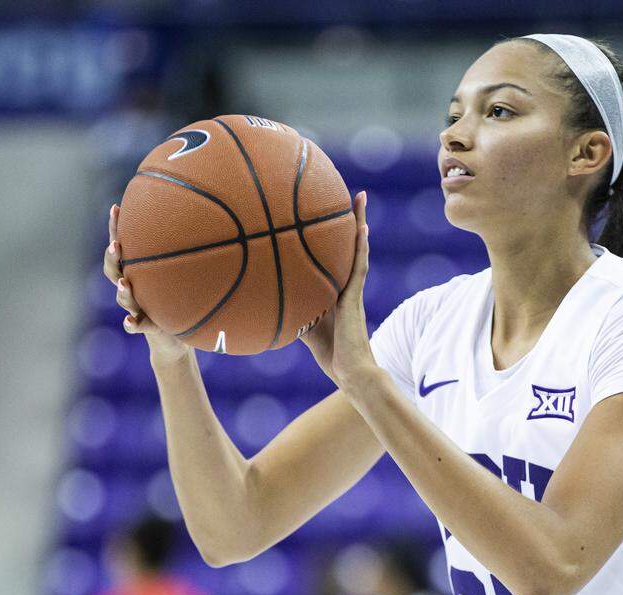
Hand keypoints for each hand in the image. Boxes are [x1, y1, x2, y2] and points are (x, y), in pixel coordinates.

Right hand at [102, 203, 193, 365]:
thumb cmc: (180, 297)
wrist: (176, 336)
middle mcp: (133, 286)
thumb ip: (190, 251)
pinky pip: (135, 326)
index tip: (116, 207)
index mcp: (139, 270)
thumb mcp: (184, 273)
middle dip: (112, 257)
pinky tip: (130, 321)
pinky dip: (131, 324)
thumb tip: (213, 217)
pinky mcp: (144, 326)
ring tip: (125, 283)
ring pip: (123, 298)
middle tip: (116, 245)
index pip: (123, 245)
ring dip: (122, 290)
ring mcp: (136, 307)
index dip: (116, 227)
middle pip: (113, 269)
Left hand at [300, 191, 377, 387]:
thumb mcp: (302, 327)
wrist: (351, 372)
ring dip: (359, 223)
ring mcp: (352, 290)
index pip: (335, 256)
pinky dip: (360, 248)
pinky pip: (358, 268)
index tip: (328, 212)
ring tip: (359, 198)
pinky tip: (361, 229)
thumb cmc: (331, 355)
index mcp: (336, 290)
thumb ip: (289, 311)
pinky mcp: (355, 299)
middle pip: (349, 245)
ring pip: (357, 250)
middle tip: (351, 194)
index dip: (333, 235)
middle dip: (349, 219)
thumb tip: (261, 301)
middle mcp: (346, 285)